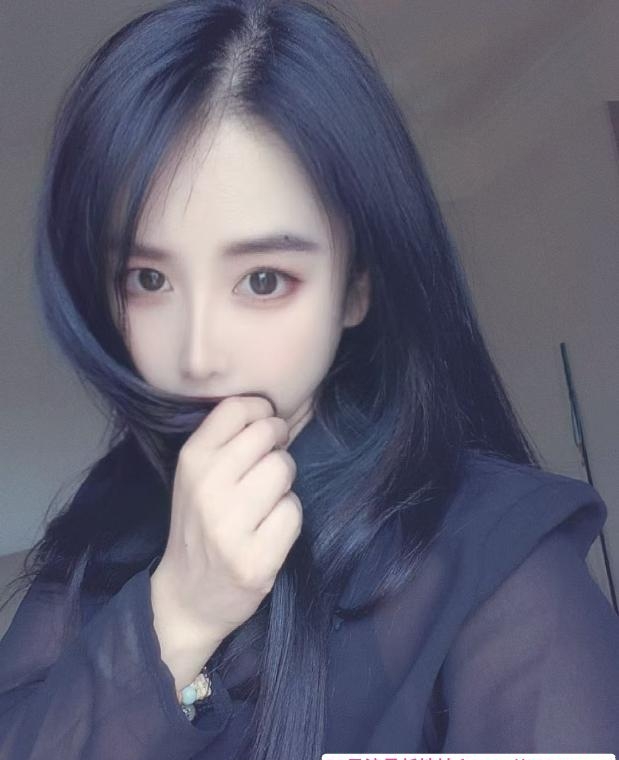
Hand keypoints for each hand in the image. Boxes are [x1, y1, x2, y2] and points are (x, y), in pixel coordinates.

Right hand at [151, 395, 301, 648]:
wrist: (188, 596)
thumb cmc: (199, 524)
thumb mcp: (198, 476)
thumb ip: (230, 440)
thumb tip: (286, 407)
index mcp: (191, 461)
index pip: (236, 408)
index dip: (261, 412)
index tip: (262, 430)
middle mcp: (207, 488)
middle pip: (267, 433)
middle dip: (277, 446)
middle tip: (266, 470)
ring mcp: (230, 526)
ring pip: (284, 469)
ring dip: (283, 484)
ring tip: (264, 503)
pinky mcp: (256, 559)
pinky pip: (293, 510)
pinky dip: (288, 517)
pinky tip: (269, 531)